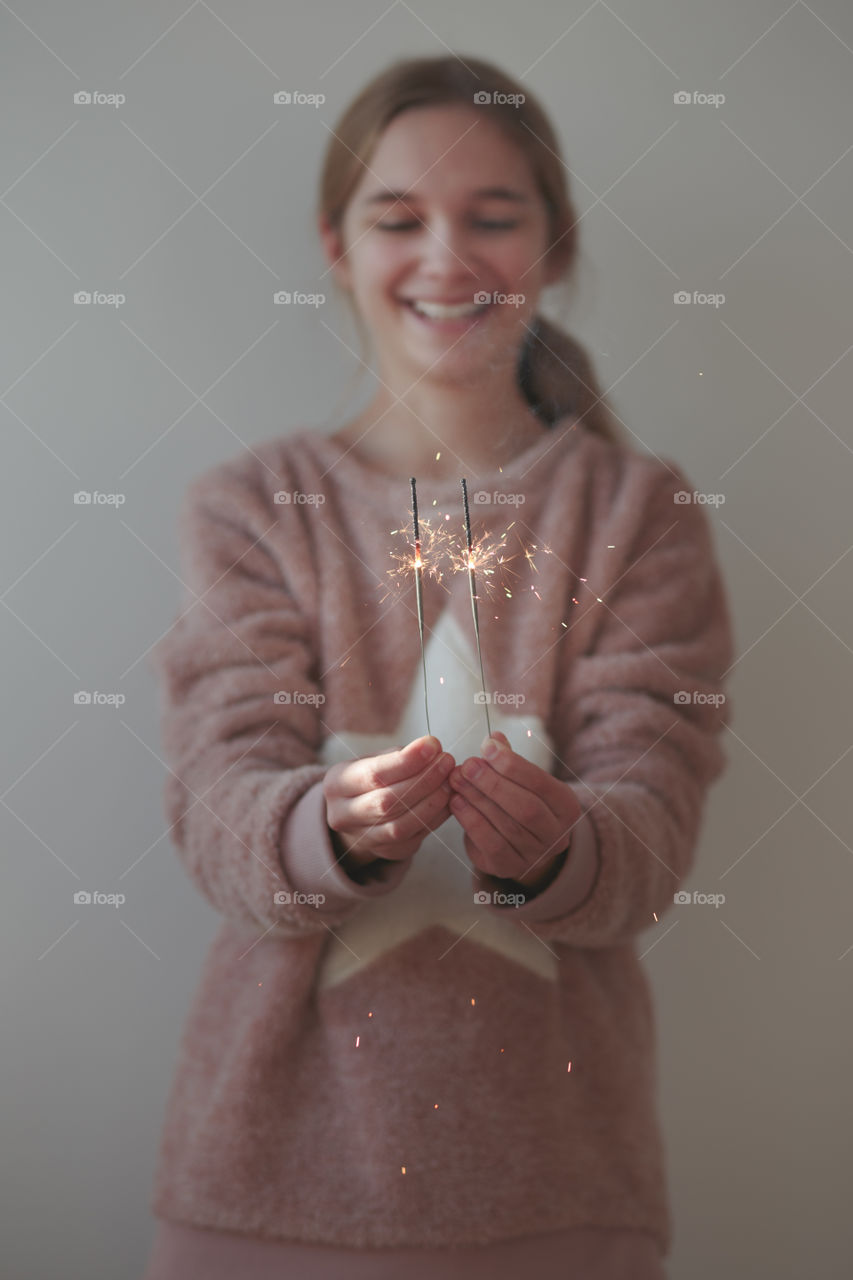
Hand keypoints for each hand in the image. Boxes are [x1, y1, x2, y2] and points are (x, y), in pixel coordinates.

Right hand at [323, 736, 454, 872]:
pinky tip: (449, 800)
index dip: (406, 761)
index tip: (433, 745)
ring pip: (400, 825)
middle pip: (387, 801)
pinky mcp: (385, 851)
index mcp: (336, 784)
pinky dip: (435, 818)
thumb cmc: (370, 780)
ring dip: (432, 801)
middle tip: (447, 761)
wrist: (357, 814)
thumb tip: (432, 749)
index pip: (374, 774)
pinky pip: (414, 838)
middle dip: (423, 780)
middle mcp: (343, 815)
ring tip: (450, 781)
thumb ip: (399, 756)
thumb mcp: (373, 761)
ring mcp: (363, 838)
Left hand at [448, 730, 582, 892]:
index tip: (486, 748)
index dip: (512, 765)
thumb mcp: (523, 780)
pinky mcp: (509, 867)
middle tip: (467, 765)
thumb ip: (509, 760)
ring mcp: (534, 855)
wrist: (522, 844)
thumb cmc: (521, 800)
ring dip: (476, 799)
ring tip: (457, 779)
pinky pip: (490, 844)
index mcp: (566, 807)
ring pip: (506, 826)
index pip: (540, 783)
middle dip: (493, 784)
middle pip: (525, 808)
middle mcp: (556, 835)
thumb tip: (494, 739)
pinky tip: (456, 802)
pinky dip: (470, 821)